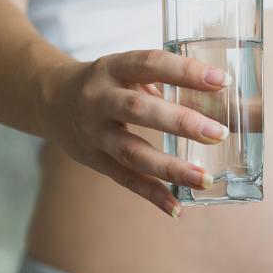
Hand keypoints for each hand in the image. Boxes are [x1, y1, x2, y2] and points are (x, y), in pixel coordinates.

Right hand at [39, 49, 232, 217]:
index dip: (186, 72)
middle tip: (219, 133)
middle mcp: (99, 98)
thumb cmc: (107, 83)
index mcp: (113, 68)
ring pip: (132, 151)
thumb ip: (164, 80)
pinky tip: (177, 208)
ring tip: (205, 179)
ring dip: (170, 167)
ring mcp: (94, 132)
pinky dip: (151, 194)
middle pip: (140, 110)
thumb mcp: (126, 69)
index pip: (151, 64)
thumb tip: (223, 99)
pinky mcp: (93, 160)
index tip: (222, 82)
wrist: (50, 99)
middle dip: (181, 122)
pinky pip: (124, 179)